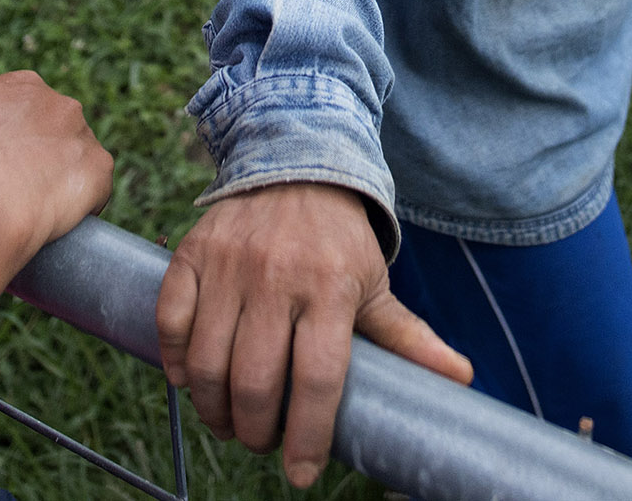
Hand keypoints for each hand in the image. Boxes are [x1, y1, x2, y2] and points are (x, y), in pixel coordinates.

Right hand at [0, 71, 112, 262]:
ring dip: (66, 179)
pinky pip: (98, 189)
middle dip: (46, 154)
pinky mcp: (100, 170)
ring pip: (81, 158)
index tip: (5, 160)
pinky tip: (61, 223)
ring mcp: (83, 136)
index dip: (17, 135)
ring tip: (38, 212)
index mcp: (22, 85)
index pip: (29, 105)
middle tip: (20, 189)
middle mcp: (59, 103)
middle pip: (60, 128)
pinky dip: (86, 205)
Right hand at [156, 184, 470, 488]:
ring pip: (208, 361)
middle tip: (261, 441)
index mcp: (331, 289)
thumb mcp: (375, 284)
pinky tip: (191, 381)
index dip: (306, 436)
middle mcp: (277, 277)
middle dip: (255, 431)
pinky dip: (175, 362)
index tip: (301, 472)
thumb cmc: (338, 240)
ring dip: (213, 409)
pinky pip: (170, 320)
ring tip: (227, 421)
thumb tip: (460, 379)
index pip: (317, 379)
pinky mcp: (192, 254)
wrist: (292, 162)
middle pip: (255, 380)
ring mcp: (229, 265)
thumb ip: (407, 337)